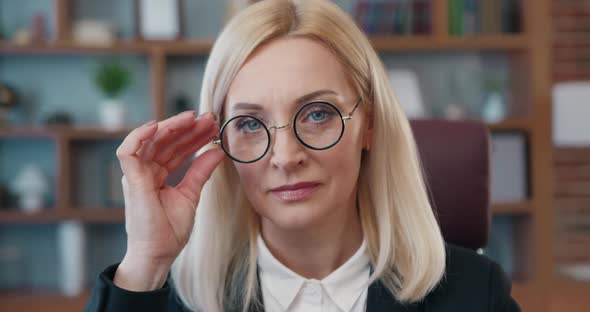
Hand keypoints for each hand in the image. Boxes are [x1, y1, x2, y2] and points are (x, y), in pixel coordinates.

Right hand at [113, 111, 223, 289]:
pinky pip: (128, 151)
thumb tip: (217, 151)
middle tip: (209, 118)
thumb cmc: (169, 231)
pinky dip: (140, 136)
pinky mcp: (132, 180)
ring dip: (172, 126)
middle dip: (188, 127)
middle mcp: (145, 171)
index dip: (194, 136)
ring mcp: (137, 175)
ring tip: (194, 118)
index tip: (213, 126)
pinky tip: (158, 125)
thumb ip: (200, 172)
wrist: (158, 254)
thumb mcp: (190, 195)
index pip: (176, 148)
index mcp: (157, 175)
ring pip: (151, 140)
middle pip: (166, 141)